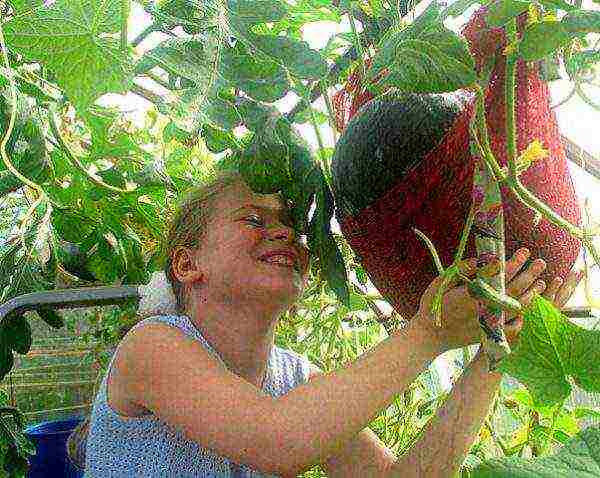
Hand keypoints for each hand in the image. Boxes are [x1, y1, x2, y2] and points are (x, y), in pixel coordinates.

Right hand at [413, 249, 583, 353]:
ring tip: (542, 282)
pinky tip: (531, 307)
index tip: (524, 252)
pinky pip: (514, 324)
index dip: (514, 263)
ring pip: (517, 307)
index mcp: (472, 293)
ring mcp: (490, 322)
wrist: (431, 336)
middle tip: (540, 263)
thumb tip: (480, 259)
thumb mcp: (441, 283)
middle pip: (513, 290)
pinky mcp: (491, 333)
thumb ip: (461, 271)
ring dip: (531, 294)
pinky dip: (524, 315)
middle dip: (529, 275)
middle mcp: (484, 308)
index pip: (499, 275)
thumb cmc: (433, 307)